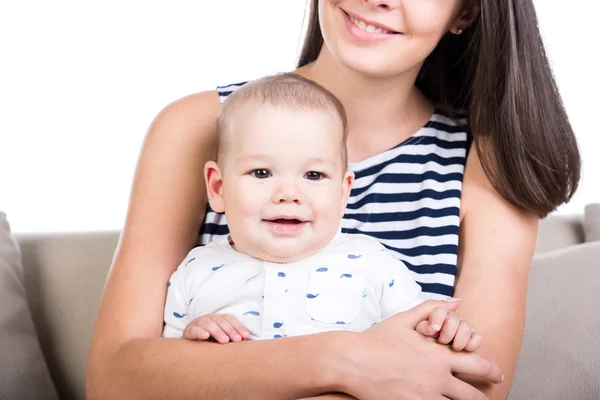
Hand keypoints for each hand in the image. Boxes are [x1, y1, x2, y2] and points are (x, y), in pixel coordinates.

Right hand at [182, 314, 249, 342]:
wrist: (189, 345)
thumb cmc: (208, 341)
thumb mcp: (220, 338)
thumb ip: (231, 339)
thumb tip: (245, 343)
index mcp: (218, 319)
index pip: (229, 319)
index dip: (238, 326)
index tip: (245, 336)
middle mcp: (209, 318)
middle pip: (221, 321)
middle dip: (230, 330)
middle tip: (237, 340)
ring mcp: (198, 323)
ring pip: (208, 324)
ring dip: (217, 332)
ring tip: (225, 341)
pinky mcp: (189, 331)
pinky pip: (194, 330)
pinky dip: (200, 332)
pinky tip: (206, 336)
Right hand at [342, 300, 502, 399]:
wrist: (352, 361)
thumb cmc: (377, 340)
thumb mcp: (405, 319)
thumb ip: (433, 307)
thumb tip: (457, 301)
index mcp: (438, 355)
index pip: (478, 365)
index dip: (492, 371)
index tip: (496, 375)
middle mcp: (436, 377)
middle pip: (473, 395)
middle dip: (483, 397)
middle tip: (486, 399)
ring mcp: (425, 395)